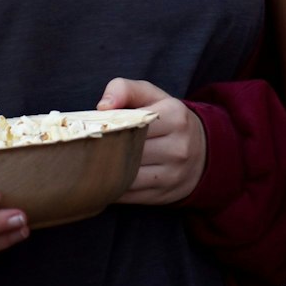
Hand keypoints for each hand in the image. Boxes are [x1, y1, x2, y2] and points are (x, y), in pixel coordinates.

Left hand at [100, 78, 206, 203]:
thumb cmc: (169, 120)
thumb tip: (102, 106)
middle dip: (102, 150)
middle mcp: (178, 147)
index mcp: (175, 117)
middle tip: (81, 148)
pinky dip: (112, 189)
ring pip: (126, 177)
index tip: (91, 129)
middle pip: (127, 151)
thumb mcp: (153, 96)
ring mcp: (172, 174)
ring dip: (105, 173)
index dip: (108, 126)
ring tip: (88, 165)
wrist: (204, 154)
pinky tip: (103, 180)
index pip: (132, 122)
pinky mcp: (164, 195)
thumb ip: (125, 89)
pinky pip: (128, 196)